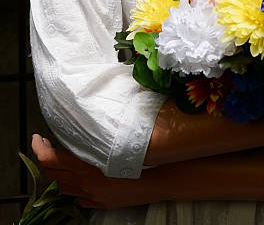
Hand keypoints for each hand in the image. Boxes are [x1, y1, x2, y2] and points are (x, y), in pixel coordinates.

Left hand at [31, 134, 161, 209]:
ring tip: (55, 158)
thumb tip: (81, 131)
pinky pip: (75, 196)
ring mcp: (90, 196)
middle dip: (43, 158)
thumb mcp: (113, 145)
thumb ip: (95, 142)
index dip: (39, 149)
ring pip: (61, 187)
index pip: (51, 160)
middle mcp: (84, 184)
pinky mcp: (97, 204)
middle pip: (51, 174)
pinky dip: (69, 185)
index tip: (37, 138)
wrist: (154, 182)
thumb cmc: (137, 158)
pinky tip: (74, 176)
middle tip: (44, 144)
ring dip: (54, 173)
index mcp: (85, 168)